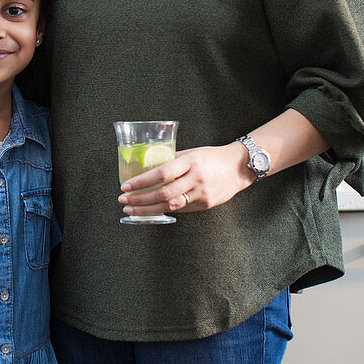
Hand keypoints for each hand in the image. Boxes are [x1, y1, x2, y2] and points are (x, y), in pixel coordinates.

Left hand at [118, 142, 252, 214]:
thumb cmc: (212, 157)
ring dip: (148, 209)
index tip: (126, 186)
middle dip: (140, 199)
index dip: (142, 181)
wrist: (239, 167)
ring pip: (171, 205)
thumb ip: (173, 160)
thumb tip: (149, 167)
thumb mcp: (192, 152)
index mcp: (190, 161)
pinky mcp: (205, 205)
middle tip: (124, 200)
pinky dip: (164, 210)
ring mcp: (201, 193)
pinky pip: (181, 209)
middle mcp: (196, 178)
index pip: (161, 173)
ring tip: (131, 209)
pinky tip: (151, 210)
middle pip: (163, 193)